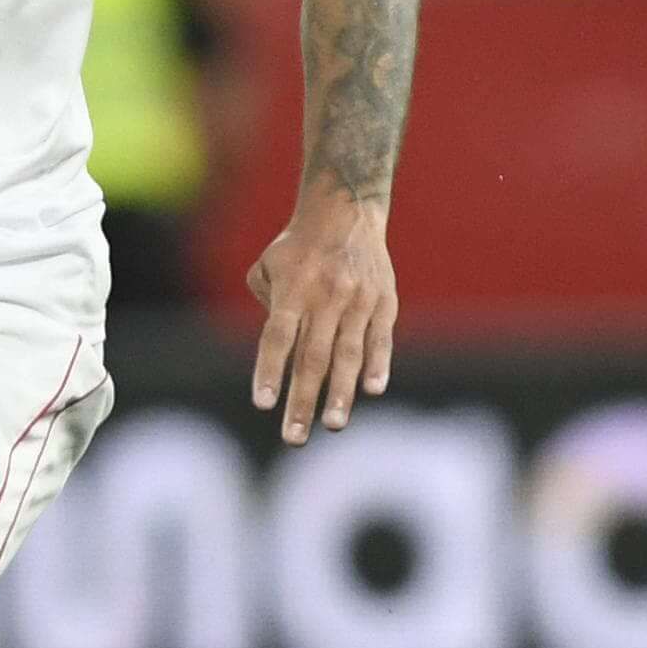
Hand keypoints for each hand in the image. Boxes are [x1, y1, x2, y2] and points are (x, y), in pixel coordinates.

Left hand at [245, 187, 396, 445]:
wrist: (345, 210)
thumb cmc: (298, 247)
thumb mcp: (268, 267)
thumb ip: (267, 308)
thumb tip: (277, 355)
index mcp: (292, 289)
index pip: (278, 337)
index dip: (270, 370)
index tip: (263, 404)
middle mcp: (325, 296)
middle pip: (312, 356)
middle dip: (303, 400)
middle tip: (294, 437)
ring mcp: (358, 300)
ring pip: (348, 354)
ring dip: (340, 393)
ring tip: (332, 425)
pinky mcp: (384, 302)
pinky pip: (380, 339)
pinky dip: (377, 365)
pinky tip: (372, 391)